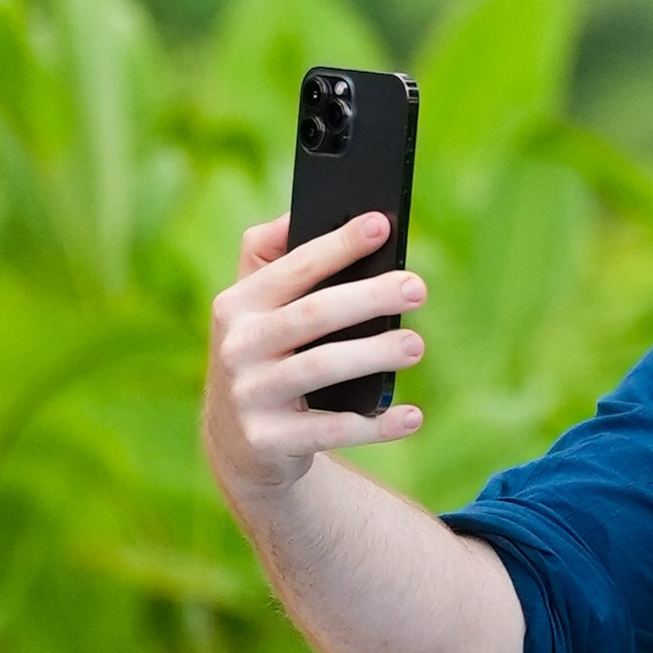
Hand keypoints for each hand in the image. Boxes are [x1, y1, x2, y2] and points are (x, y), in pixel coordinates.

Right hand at [202, 210, 426, 507]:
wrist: (236, 442)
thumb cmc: (262, 354)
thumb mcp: (250, 306)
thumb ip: (268, 255)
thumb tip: (300, 209)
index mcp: (236, 305)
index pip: (293, 268)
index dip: (337, 245)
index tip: (381, 225)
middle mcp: (236, 347)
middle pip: (312, 315)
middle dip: (368, 297)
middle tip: (417, 287)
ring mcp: (249, 396)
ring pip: (320, 368)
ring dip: (373, 355)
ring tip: (416, 344)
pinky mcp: (268, 441)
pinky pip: (330, 430)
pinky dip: (374, 425)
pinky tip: (412, 415)